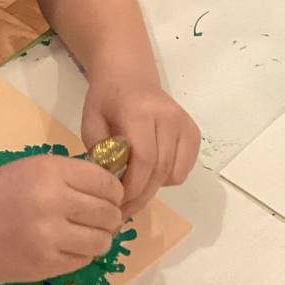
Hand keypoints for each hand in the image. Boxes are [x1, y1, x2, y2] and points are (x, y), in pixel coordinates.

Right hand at [0, 154, 124, 281]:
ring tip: (88, 233)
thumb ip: (67, 175)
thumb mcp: (29, 169)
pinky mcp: (45, 266)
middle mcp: (53, 203)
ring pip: (102, 241)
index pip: (105, 182)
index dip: (114, 190)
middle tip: (103, 217)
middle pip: (109, 213)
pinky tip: (67, 246)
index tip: (110, 195)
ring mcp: (50, 238)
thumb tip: (109, 187)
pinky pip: (83, 261)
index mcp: (49, 172)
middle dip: (112, 216)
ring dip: (101, 238)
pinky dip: (82, 254)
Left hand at [81, 78, 200, 217]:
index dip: (132, 187)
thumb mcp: (91, 124)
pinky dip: (168, 178)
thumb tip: (112, 187)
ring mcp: (184, 124)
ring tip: (135, 185)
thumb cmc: (106, 100)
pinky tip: (151, 171)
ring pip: (175, 173)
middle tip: (123, 209)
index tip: (116, 202)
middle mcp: (168, 117)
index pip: (144, 159)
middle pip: (160, 170)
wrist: (130, 76)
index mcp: (140, 112)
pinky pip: (184, 169)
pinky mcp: (193, 132)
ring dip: (154, 188)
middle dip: (141, 195)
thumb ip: (101, 154)